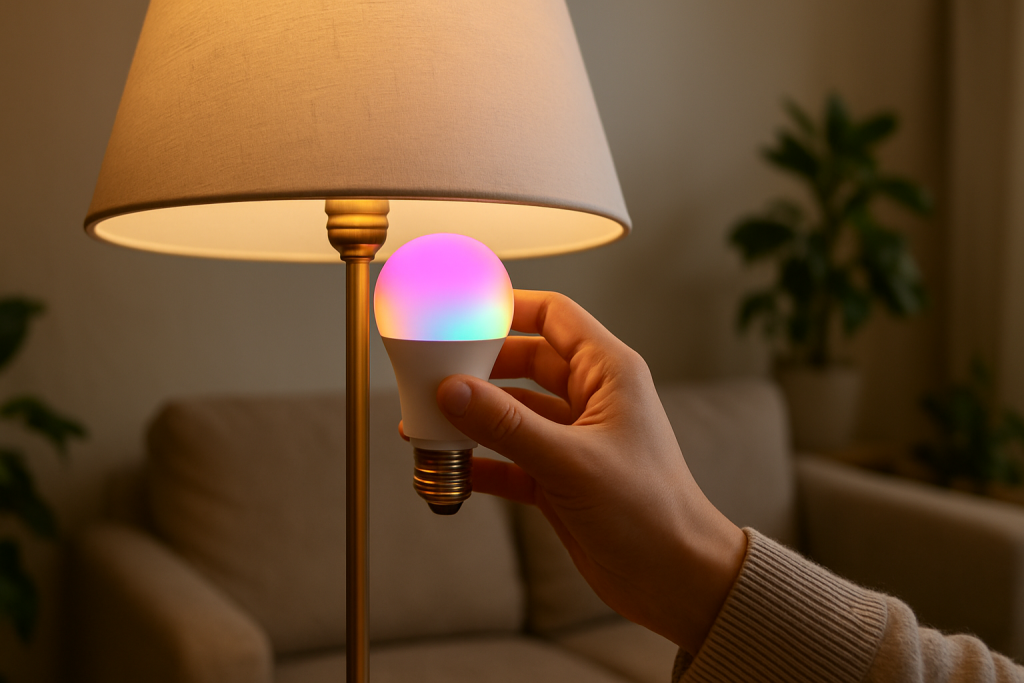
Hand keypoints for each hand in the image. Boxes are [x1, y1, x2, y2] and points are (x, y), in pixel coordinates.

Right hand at [427, 290, 746, 654]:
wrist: (676, 582)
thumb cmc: (650, 513)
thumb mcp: (571, 462)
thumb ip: (508, 426)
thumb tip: (452, 390)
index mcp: (609, 374)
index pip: (555, 316)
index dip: (510, 306)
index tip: (462, 309)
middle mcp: (591, 399)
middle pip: (524, 361)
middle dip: (479, 366)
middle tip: (433, 371)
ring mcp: (574, 440)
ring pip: (513, 413)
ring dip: (474, 418)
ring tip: (428, 422)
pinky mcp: (560, 479)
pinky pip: (511, 459)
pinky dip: (482, 463)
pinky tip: (452, 469)